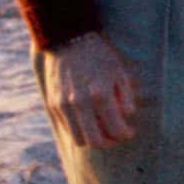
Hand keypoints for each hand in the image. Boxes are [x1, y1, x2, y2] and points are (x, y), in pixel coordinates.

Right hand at [46, 31, 138, 148]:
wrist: (68, 40)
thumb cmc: (99, 55)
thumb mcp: (119, 72)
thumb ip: (125, 97)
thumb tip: (126, 116)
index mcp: (100, 94)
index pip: (115, 129)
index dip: (125, 134)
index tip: (129, 132)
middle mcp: (80, 103)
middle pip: (95, 141)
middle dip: (109, 142)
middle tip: (116, 136)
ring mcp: (63, 105)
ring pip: (79, 139)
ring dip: (93, 139)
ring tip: (103, 130)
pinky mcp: (53, 104)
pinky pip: (67, 128)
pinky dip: (79, 130)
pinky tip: (89, 121)